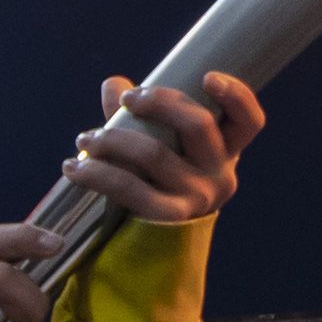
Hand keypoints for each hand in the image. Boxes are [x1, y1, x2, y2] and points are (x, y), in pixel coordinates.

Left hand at [67, 71, 266, 222]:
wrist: (157, 245)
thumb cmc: (159, 181)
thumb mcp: (162, 146)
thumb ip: (141, 113)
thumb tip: (113, 84)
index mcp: (227, 151)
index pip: (249, 121)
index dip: (236, 96)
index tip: (208, 77)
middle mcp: (221, 174)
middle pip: (199, 125)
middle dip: (158, 102)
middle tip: (125, 99)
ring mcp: (198, 197)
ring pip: (155, 153)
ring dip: (112, 139)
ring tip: (84, 139)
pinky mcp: (168, 217)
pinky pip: (129, 187)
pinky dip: (97, 173)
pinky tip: (73, 167)